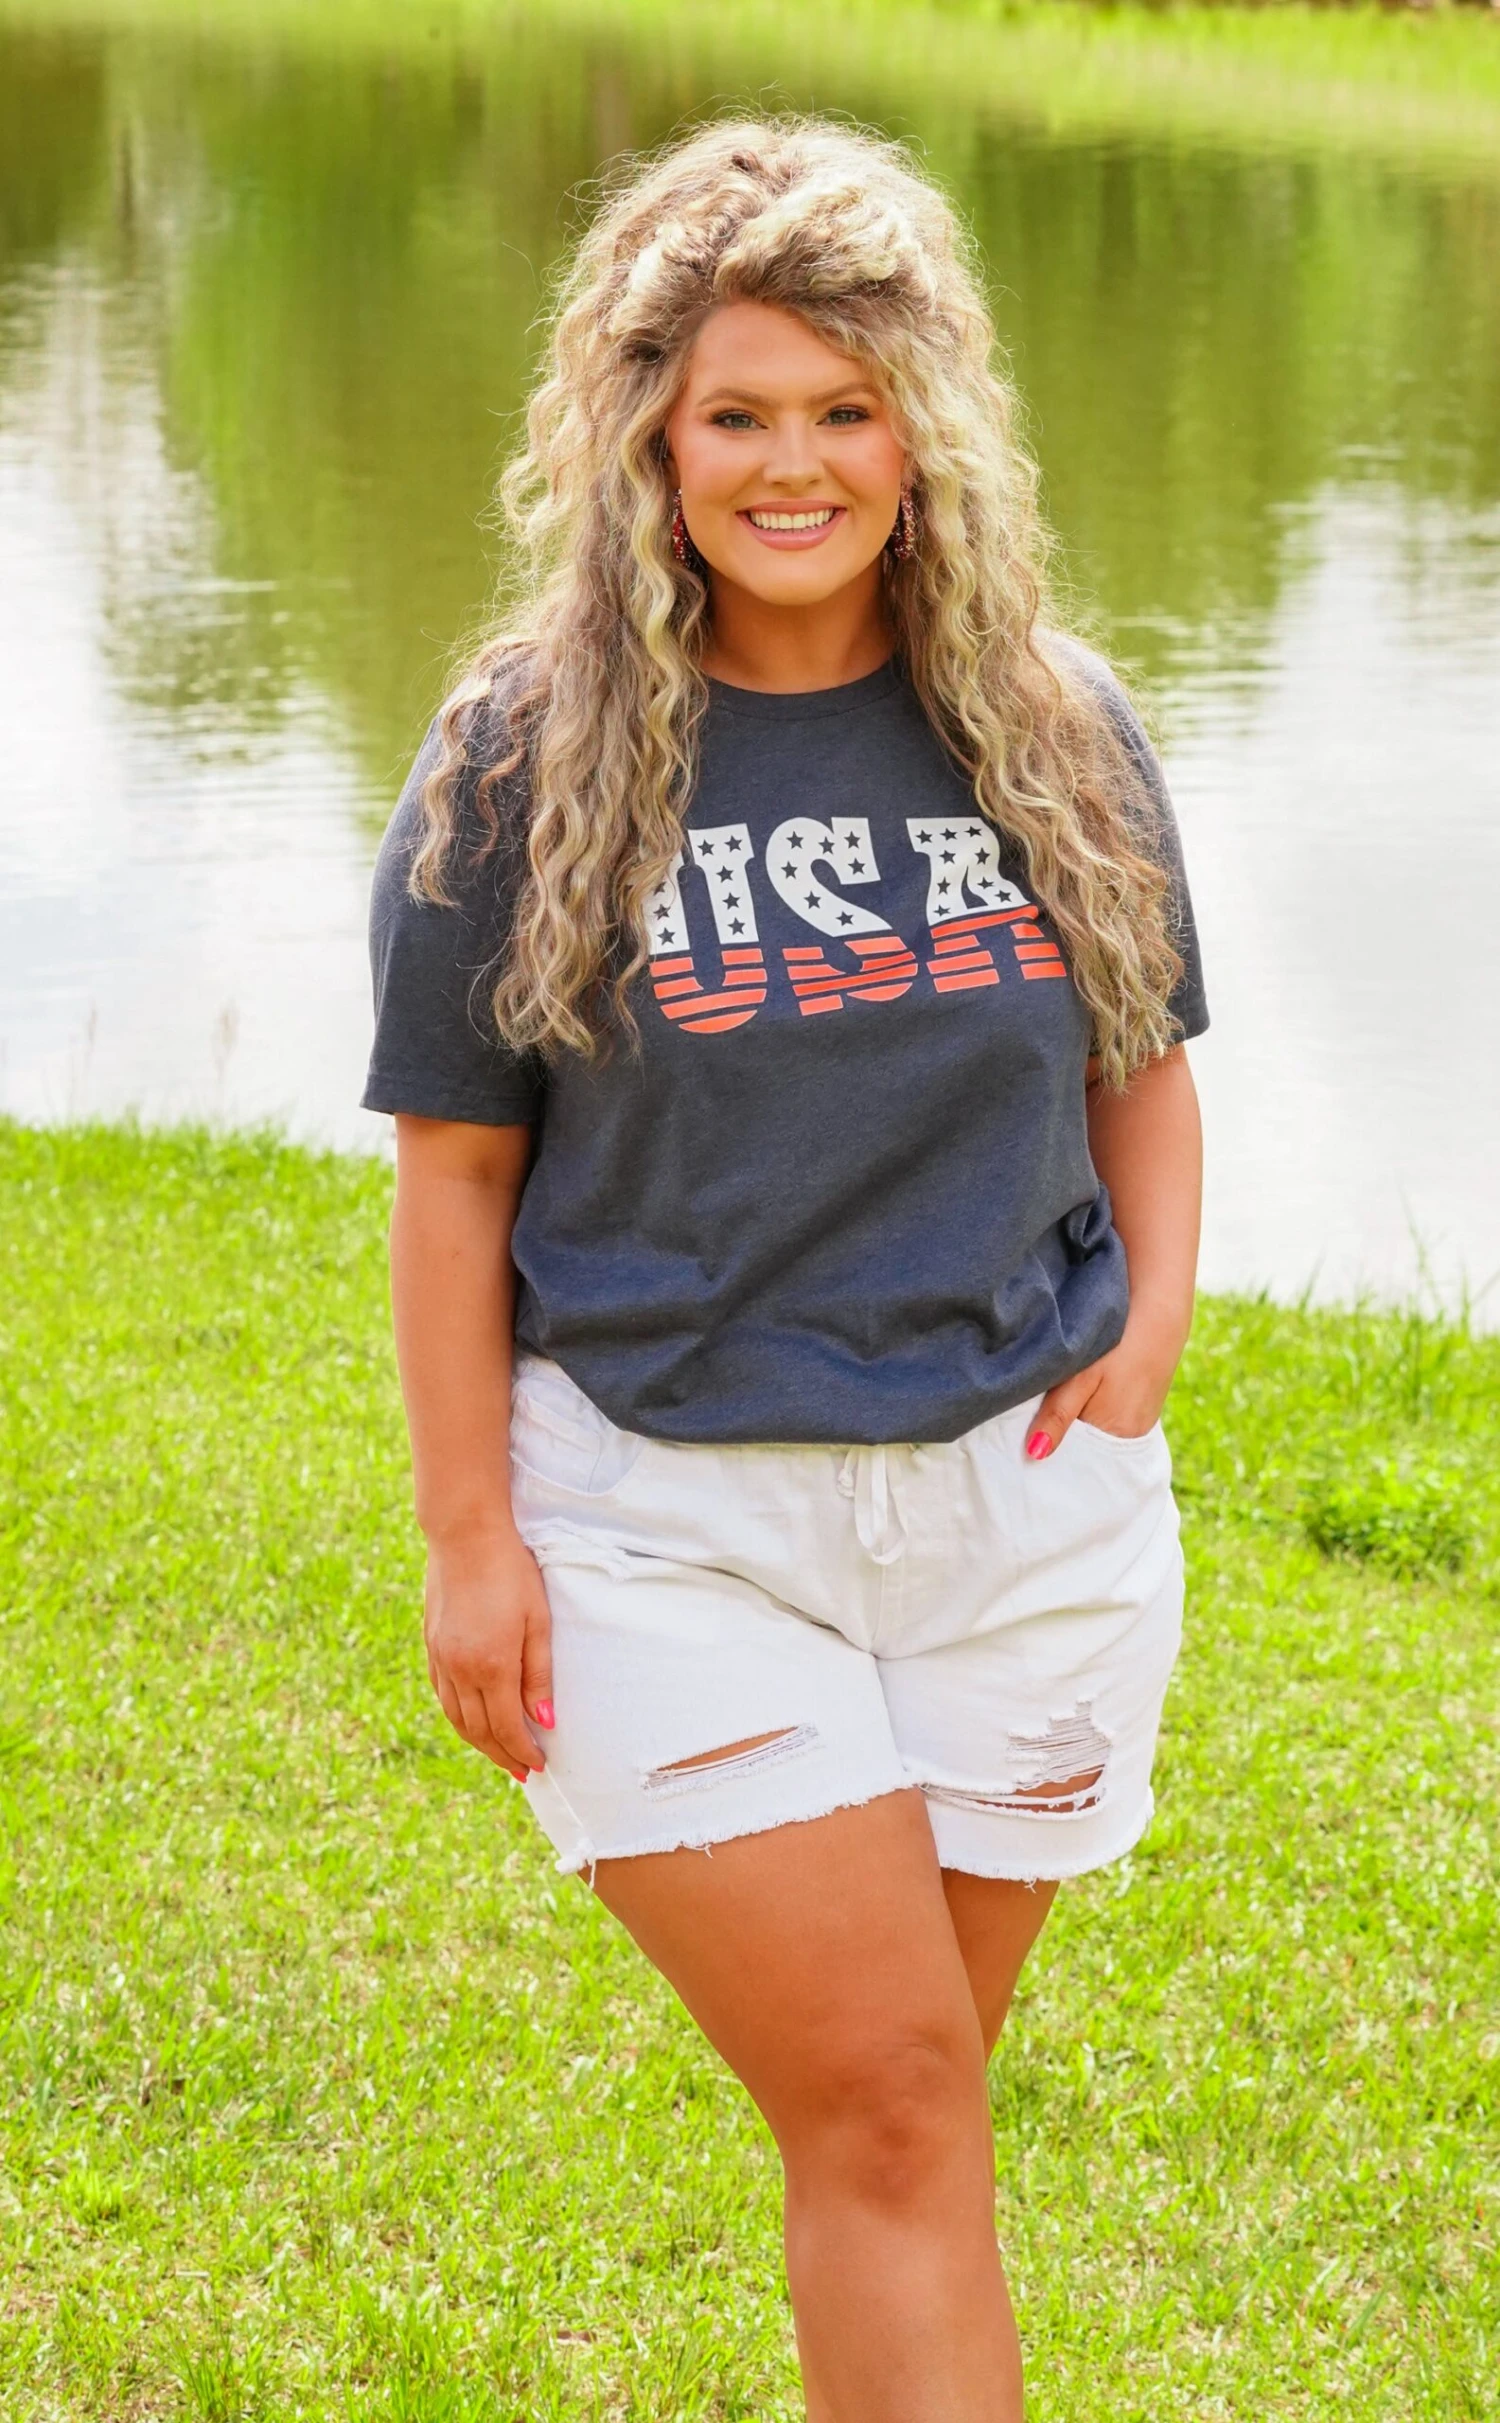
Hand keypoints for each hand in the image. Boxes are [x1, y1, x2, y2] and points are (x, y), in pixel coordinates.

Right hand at [424, 1526, 553, 1781]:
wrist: (465, 1536)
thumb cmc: (511, 1574)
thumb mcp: (538, 1622)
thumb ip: (539, 1676)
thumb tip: (544, 1722)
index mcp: (491, 1666)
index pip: (506, 1728)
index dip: (522, 1751)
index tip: (539, 1765)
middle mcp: (460, 1670)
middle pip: (479, 1731)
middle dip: (502, 1755)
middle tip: (522, 1771)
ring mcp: (440, 1659)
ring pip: (457, 1718)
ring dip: (479, 1742)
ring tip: (500, 1754)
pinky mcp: (431, 1646)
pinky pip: (443, 1696)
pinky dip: (459, 1717)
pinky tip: (472, 1720)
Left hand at [1024, 1319, 1181, 1460]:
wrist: (1158, 1306)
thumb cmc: (1119, 1341)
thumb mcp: (1081, 1377)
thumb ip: (1058, 1415)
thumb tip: (1034, 1454)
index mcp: (1118, 1435)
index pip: (1075, 1458)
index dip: (1048, 1450)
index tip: (1021, 1442)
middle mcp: (1132, 1434)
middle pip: (1086, 1447)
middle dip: (1060, 1439)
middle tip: (1027, 1422)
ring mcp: (1139, 1419)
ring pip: (1095, 1431)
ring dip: (1074, 1423)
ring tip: (1050, 1406)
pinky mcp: (1141, 1404)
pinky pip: (1108, 1418)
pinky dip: (1090, 1411)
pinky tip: (1078, 1394)